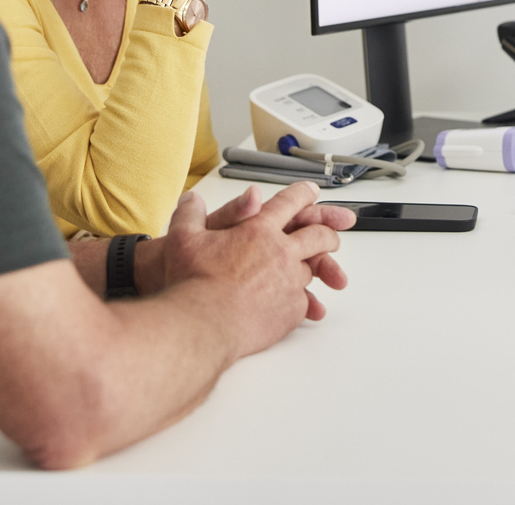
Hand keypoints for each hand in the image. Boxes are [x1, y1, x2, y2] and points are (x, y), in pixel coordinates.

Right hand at [160, 183, 350, 359]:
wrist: (204, 324)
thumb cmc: (193, 282)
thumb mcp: (183, 239)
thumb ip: (189, 214)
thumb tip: (190, 198)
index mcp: (259, 229)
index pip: (289, 203)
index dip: (302, 194)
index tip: (312, 191)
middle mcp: (281, 252)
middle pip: (316, 236)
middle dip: (327, 231)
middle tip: (331, 234)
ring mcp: (290, 281)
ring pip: (310, 269)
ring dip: (315, 267)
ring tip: (316, 271)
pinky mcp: (291, 310)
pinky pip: (304, 301)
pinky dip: (304, 301)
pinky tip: (302, 305)